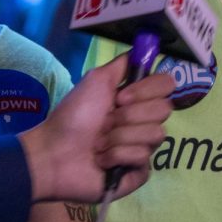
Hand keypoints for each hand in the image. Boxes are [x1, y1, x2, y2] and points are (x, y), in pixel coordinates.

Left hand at [19, 55, 174, 202]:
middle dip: (128, 116)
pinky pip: (144, 158)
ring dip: (119, 137)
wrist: (54, 152)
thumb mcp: (96, 80)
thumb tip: (144, 48)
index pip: (167, 85)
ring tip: (98, 143)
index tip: (120, 97)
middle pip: (164, 110)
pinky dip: (117, 156)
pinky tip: (102, 161)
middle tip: (104, 122)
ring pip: (155, 135)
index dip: (146, 90)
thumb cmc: (73, 116)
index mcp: (137, 99)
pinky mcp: (139, 172)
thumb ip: (124, 63)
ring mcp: (143, 147)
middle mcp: (143, 121)